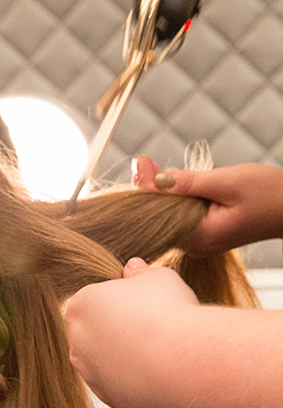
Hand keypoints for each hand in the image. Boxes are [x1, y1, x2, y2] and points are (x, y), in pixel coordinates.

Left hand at [66, 259, 199, 407]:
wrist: (178, 359)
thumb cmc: (167, 309)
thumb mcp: (158, 277)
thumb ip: (140, 274)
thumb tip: (133, 269)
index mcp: (81, 306)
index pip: (95, 302)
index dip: (122, 302)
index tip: (146, 303)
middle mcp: (77, 344)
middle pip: (97, 334)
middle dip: (120, 332)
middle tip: (154, 327)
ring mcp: (91, 376)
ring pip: (108, 363)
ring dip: (128, 358)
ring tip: (161, 350)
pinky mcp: (110, 399)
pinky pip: (123, 387)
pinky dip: (139, 381)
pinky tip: (162, 372)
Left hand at [133, 155, 282, 254]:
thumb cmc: (268, 194)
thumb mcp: (228, 182)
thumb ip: (192, 182)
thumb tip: (159, 179)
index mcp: (200, 237)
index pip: (162, 214)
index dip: (148, 188)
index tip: (139, 165)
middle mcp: (197, 245)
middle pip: (163, 216)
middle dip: (152, 188)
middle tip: (141, 162)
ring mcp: (201, 242)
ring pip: (173, 215)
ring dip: (164, 191)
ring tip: (148, 166)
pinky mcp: (206, 234)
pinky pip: (184, 215)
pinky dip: (178, 197)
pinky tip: (168, 180)